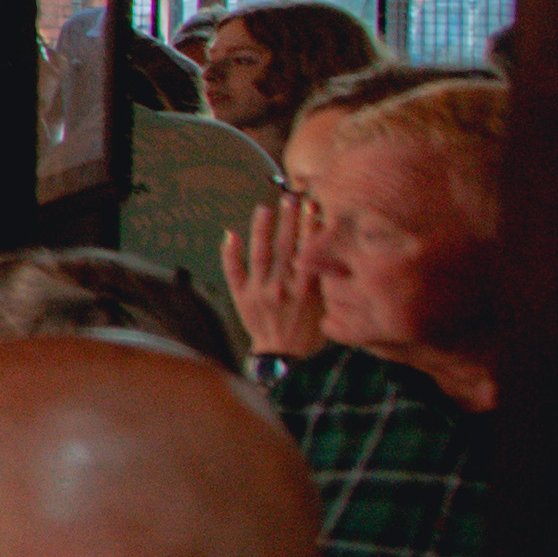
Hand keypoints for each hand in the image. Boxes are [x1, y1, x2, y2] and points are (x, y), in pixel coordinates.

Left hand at [224, 193, 334, 359]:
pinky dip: (230, 253)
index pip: (309, 251)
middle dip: (288, 220)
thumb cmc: (309, 331)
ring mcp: (259, 291)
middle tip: (290, 199)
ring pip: (260, 255)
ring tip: (264, 209)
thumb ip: (324, 280)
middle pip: (285, 247)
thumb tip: (326, 251)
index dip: (311, 226)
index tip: (313, 205)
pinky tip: (231, 234)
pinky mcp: (241, 297)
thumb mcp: (325, 306)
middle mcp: (282, 287)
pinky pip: (234, 272)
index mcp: (306, 289)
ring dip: (262, 230)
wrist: (284, 357)